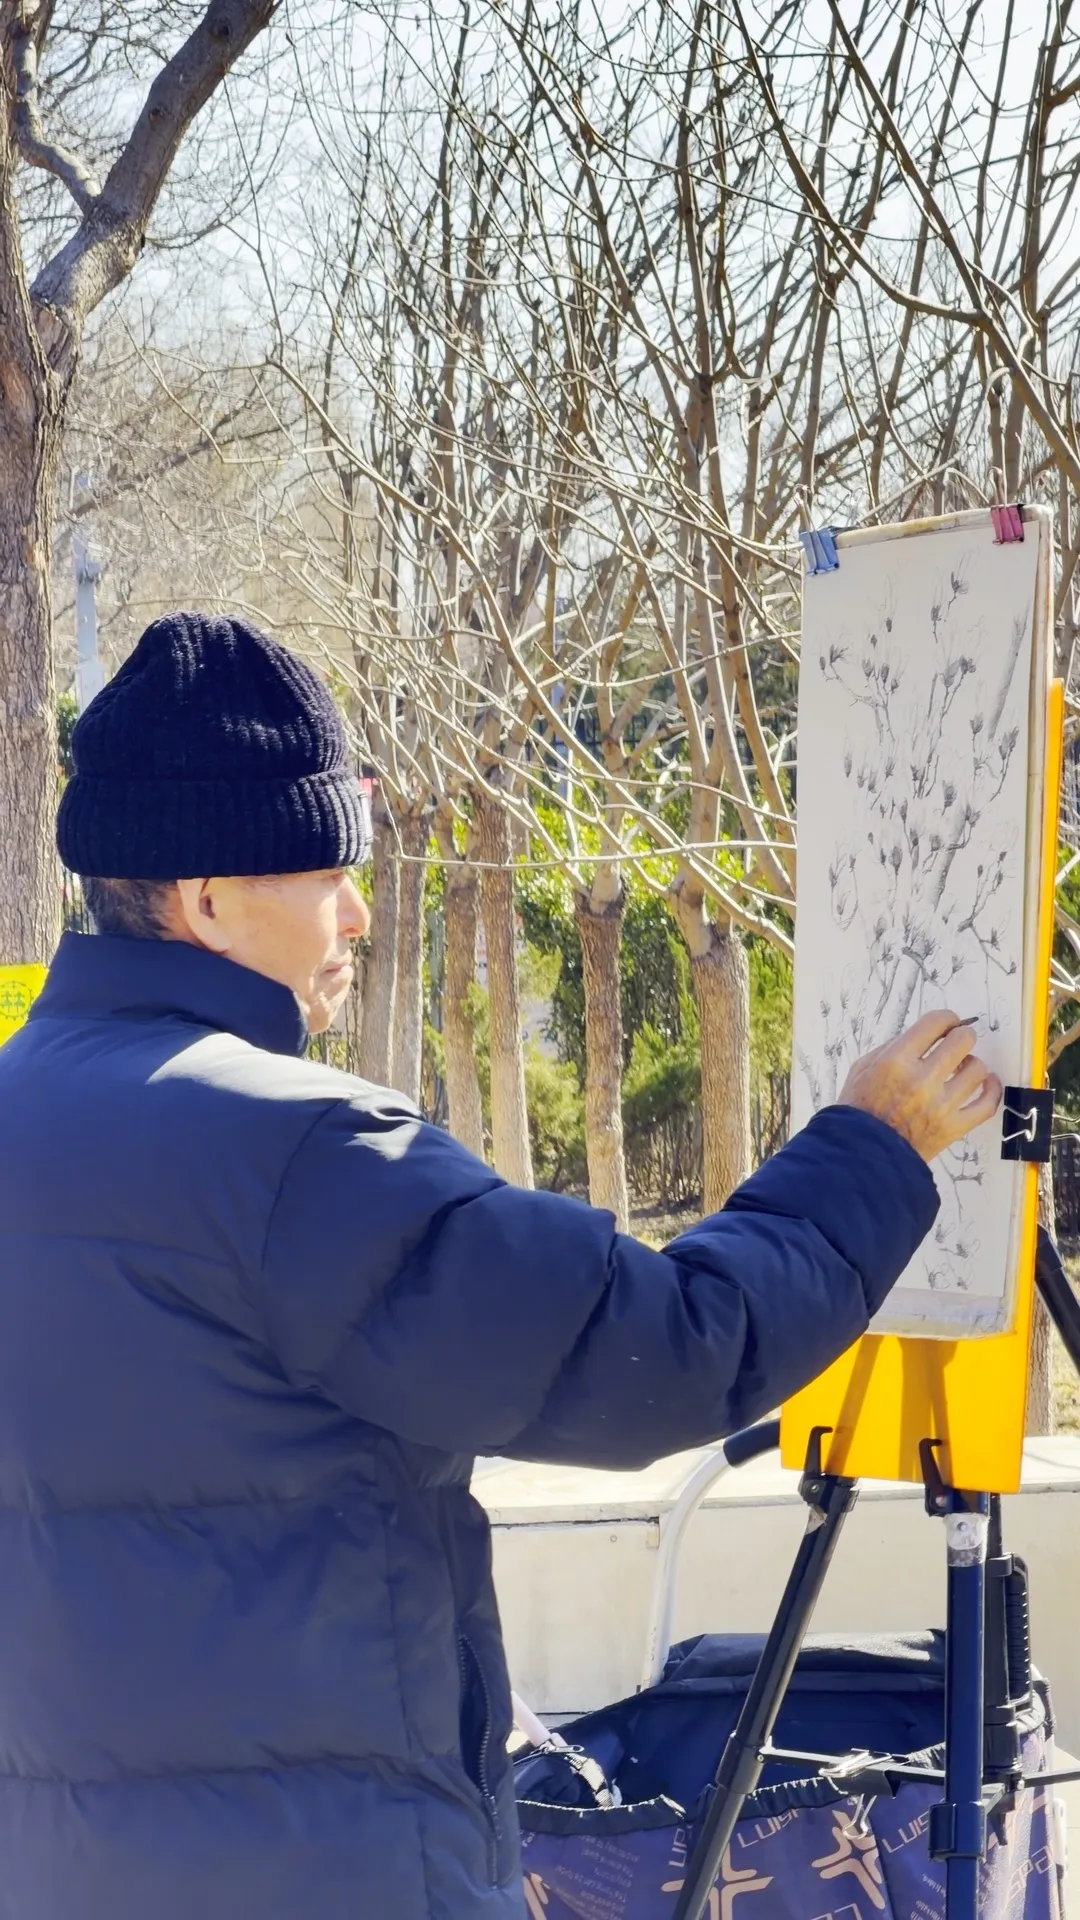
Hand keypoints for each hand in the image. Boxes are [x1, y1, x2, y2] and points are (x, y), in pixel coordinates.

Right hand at [838, 1009, 1002, 1163]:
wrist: (862, 1155)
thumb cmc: (858, 1112)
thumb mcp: (862, 1069)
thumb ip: (890, 1049)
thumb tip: (920, 1038)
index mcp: (896, 1061)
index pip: (936, 1023)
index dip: (946, 1018)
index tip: (947, 1023)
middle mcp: (922, 1080)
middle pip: (963, 1041)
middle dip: (961, 1036)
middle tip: (957, 1042)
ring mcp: (941, 1105)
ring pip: (977, 1070)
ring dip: (972, 1064)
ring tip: (962, 1068)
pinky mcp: (954, 1127)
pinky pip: (987, 1105)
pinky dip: (991, 1090)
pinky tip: (986, 1083)